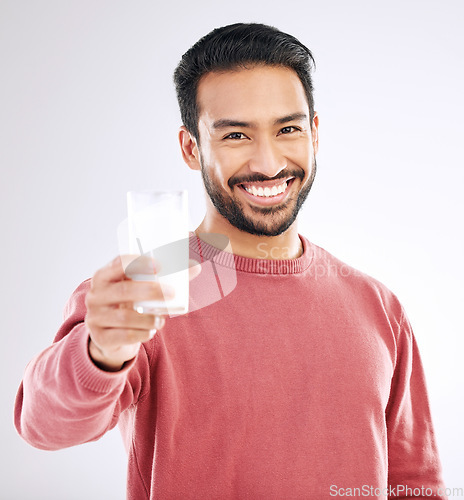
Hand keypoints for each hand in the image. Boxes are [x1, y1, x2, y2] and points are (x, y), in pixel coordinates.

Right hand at [85, 255, 200, 370]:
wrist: (110, 335)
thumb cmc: (129, 304)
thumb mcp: (140, 288)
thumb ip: (166, 277)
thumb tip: (195, 266)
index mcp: (104, 276)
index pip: (118, 263)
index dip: (138, 262)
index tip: (159, 266)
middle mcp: (95, 295)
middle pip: (123, 290)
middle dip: (150, 291)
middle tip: (171, 293)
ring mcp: (95, 317)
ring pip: (125, 316)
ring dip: (148, 318)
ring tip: (162, 319)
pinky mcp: (100, 337)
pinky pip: (123, 336)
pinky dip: (141, 333)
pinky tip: (151, 331)